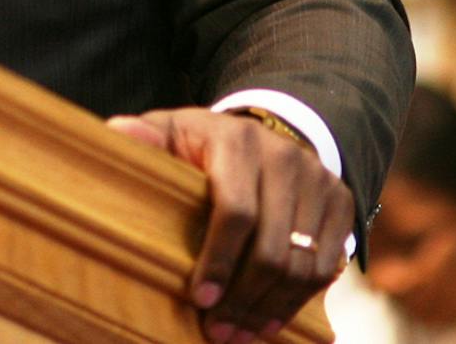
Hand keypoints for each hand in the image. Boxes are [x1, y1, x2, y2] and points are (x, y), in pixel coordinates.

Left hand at [108, 107, 348, 341]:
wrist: (266, 132)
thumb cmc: (204, 143)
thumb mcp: (172, 131)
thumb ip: (145, 137)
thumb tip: (115, 132)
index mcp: (239, 141)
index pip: (236, 210)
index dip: (219, 260)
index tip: (200, 299)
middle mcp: (286, 158)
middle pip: (273, 246)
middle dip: (244, 299)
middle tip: (219, 333)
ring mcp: (319, 180)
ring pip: (303, 263)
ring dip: (271, 309)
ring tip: (241, 335)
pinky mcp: (341, 202)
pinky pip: (326, 265)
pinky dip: (299, 300)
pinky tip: (270, 322)